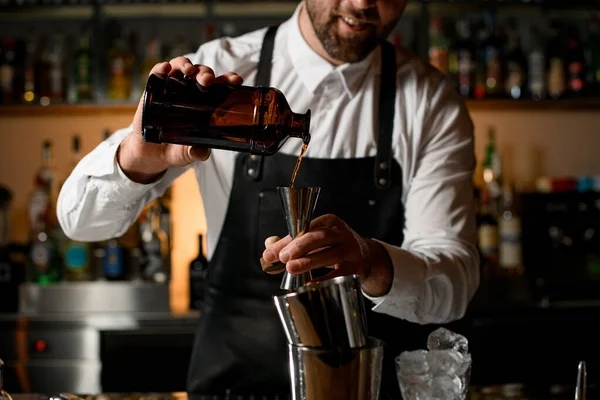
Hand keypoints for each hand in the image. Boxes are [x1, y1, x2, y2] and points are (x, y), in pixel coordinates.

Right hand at [118, 57, 243, 183]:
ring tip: (189, 71)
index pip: (221, 86)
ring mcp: (172, 88)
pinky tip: (165, 68)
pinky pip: (157, 73)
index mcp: (207, 103)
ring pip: (182, 68)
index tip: (236, 80)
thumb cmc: (178, 149)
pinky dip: (161, 67)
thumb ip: (197, 152)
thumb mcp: (190, 153)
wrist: (153, 154)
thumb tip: (201, 152)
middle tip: (208, 81)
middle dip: (206, 73)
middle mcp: (191, 92)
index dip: (229, 80)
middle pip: (202, 74)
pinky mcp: (154, 90)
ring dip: (187, 65)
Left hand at [261, 214, 393, 295]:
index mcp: (329, 222)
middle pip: (320, 237)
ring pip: (330, 254)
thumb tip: (268, 248)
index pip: (306, 228)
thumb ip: (291, 242)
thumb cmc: (334, 246)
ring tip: (291, 269)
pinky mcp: (356, 268)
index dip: (288, 240)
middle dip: (299, 247)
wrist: (367, 257)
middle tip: (283, 258)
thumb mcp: (316, 239)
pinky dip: (324, 279)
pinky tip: (310, 283)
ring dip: (309, 261)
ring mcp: (351, 250)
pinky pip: (339, 273)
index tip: (271, 253)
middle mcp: (341, 234)